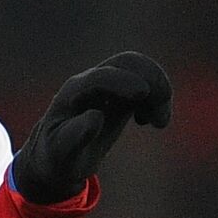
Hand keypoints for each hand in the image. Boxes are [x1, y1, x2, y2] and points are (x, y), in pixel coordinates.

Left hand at [11, 51, 171, 203]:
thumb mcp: (62, 152)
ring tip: (159, 122)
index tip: (143, 93)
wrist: (56, 154)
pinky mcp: (120, 93)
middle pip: (126, 63)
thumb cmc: (57, 155)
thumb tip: (96, 117)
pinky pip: (146, 82)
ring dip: (158, 89)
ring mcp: (107, 85)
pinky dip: (157, 97)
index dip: (121, 81)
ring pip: (139, 69)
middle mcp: (91, 82)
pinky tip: (151, 120)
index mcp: (73, 93)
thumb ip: (76, 135)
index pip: (100, 77)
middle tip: (161, 118)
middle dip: (150, 79)